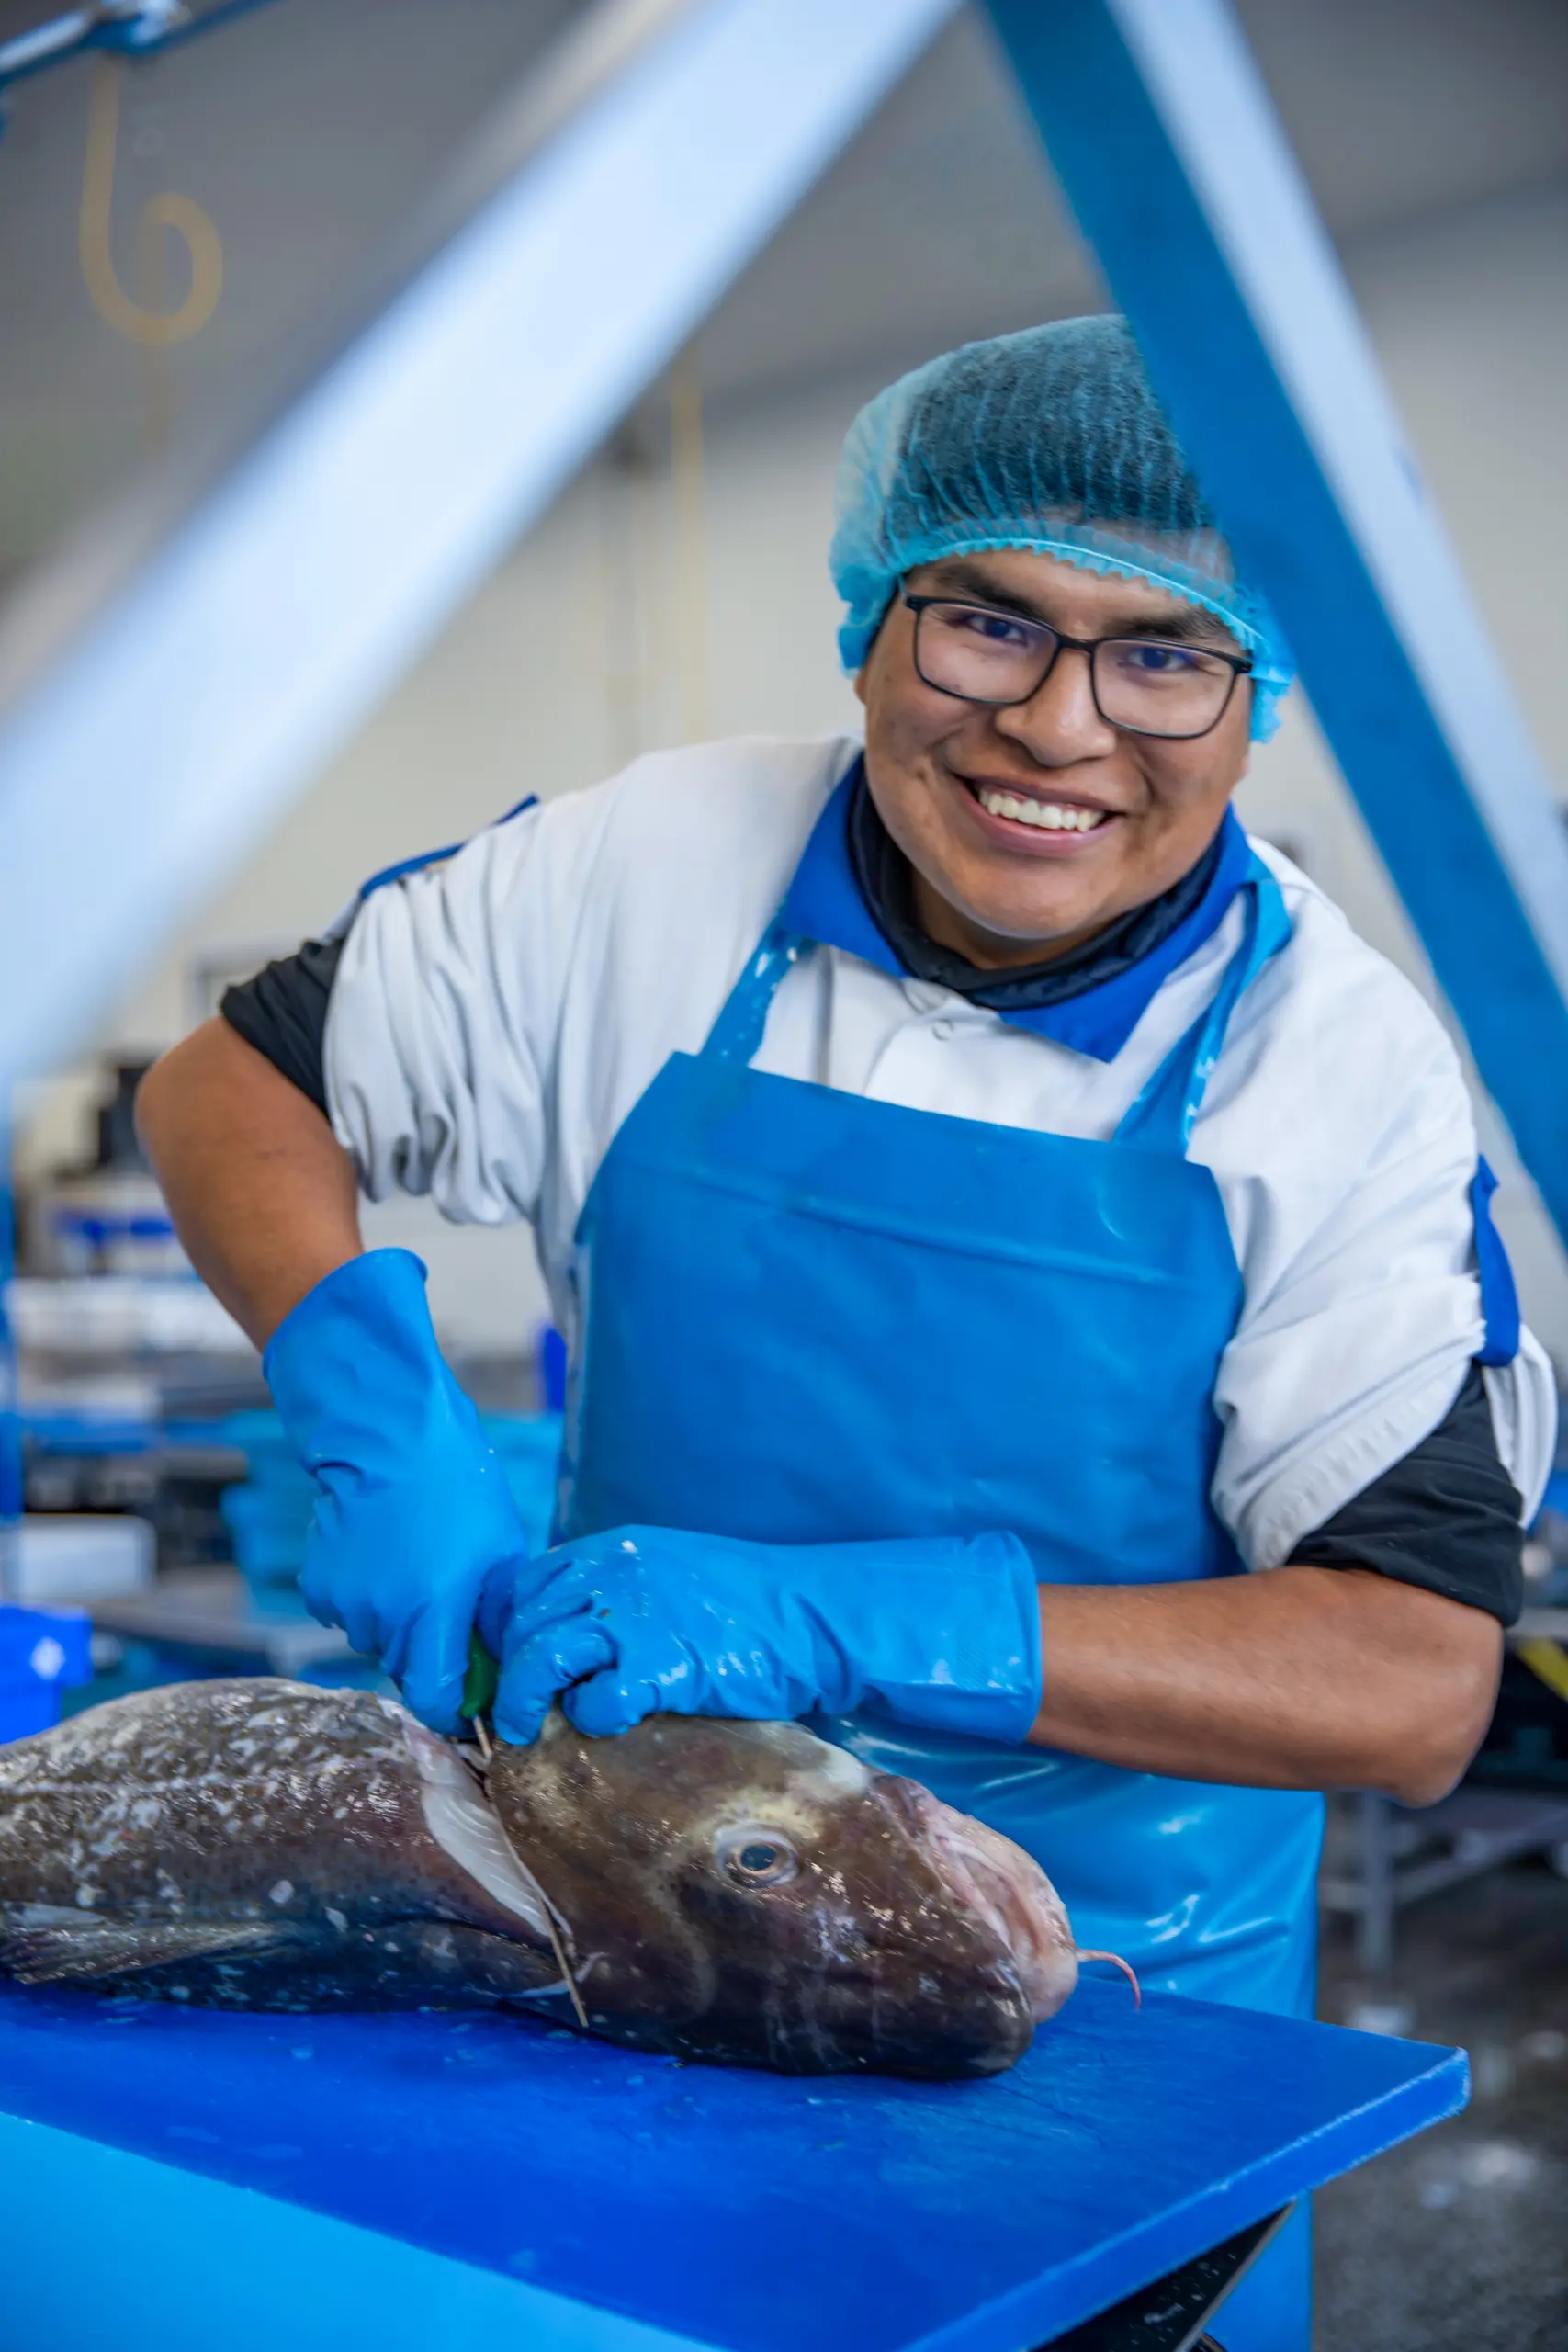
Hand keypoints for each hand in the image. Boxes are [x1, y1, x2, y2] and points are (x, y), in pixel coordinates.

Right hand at [264, 1249, 529, 1731]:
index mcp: (433, 1612)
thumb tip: (501, 1669)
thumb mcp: (500, 1555)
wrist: (391, 1438)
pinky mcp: (319, 1586)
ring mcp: (345, 1603)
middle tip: (449, 1605)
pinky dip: (365, 1600)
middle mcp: (383, 1617)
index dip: (454, 1708)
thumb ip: (497, 1620)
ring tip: (413, 1566)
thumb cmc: (460, 1489)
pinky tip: (380, 1557)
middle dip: (431, 1653)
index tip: (469, 1697)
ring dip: (397, 1623)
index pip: (435, 1700)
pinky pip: (347, 1614)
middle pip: (407, 1669)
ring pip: (376, 1640)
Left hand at [477, 1524, 1040, 1747]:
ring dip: (522, 1699)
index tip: (496, 1667)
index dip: (499, 1631)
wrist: (816, 1616)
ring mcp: (639, 1615)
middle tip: (504, 1714)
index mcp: (612, 1550)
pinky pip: (599, 1696)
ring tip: (523, 1732)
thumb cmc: (744, 1606)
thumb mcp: (667, 1574)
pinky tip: (605, 1724)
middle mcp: (615, 1572)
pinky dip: (588, 1715)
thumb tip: (560, 1635)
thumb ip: (613, 1592)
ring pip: (540, 1655)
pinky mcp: (667, 1663)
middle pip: (521, 1623)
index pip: (522, 1584)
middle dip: (502, 1672)